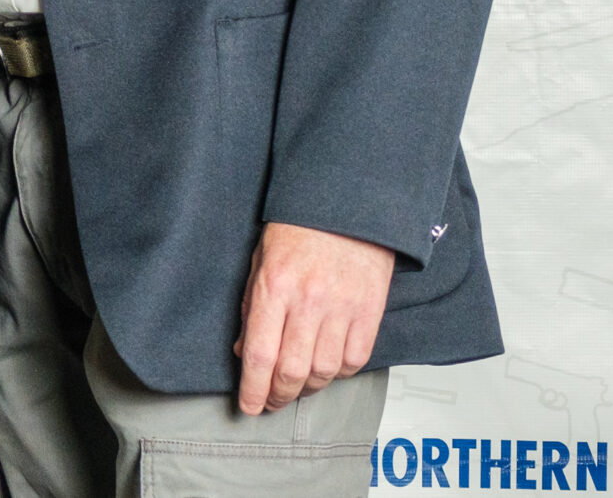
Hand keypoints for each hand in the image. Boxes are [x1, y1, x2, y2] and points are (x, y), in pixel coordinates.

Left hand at [233, 222, 394, 413]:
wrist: (347, 206)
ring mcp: (341, 308)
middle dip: (278, 397)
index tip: (249, 406)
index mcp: (274, 287)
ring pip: (323, 372)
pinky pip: (354, 360)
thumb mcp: (260, 262)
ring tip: (297, 388)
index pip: (259, 354)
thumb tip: (244, 352)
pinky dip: (338, 373)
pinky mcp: (368, 312)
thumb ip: (250, 308)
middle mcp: (307, 301)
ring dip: (307, 389)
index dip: (252, 389)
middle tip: (272, 403)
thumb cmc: (299, 230)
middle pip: (291, 372)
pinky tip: (326, 369)